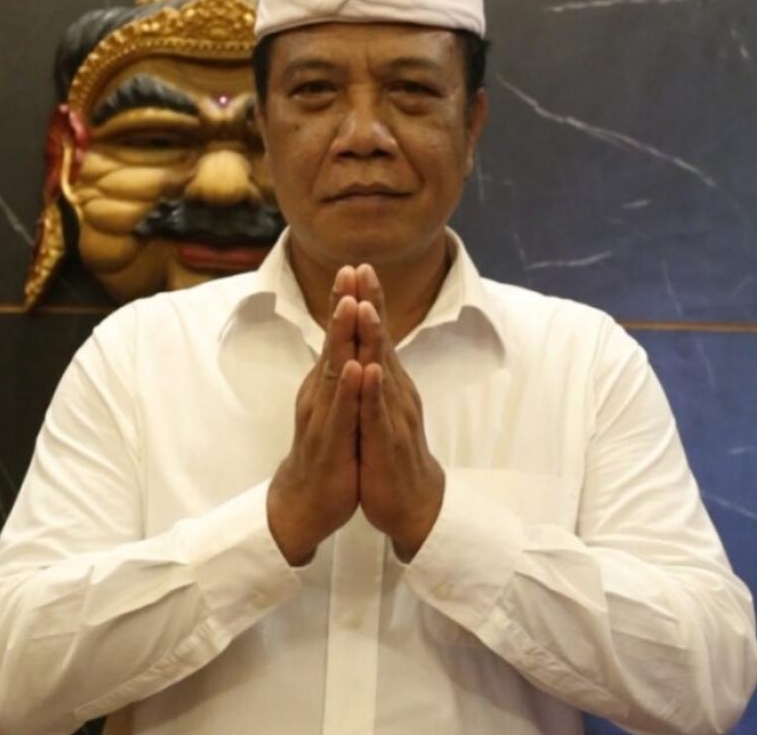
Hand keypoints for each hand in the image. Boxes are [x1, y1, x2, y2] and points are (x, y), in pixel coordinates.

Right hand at [267, 267, 360, 564]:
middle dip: (342, 304)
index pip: (338, 336)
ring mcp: (323, 416)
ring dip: (342, 336)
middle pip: (333, 342)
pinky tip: (358, 368)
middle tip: (349, 269)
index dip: (345, 302)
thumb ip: (338, 377)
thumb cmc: (325, 452)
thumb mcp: (334, 407)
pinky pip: (341, 412)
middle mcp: (321, 393)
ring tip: (350, 304)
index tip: (355, 268)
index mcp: (326, 384)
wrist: (304, 502)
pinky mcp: (330, 442)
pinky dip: (350, 389)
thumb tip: (345, 347)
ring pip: (335, 370)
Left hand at [354, 265, 444, 561]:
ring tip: (366, 307)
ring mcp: (393, 415)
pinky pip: (378, 414)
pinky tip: (368, 371)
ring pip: (382, 371)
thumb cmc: (390, 451)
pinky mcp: (387, 442)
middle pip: (382, 340)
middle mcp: (395, 391)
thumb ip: (376, 375)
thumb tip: (367, 345)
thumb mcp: (379, 405)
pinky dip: (373, 392)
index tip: (357, 266)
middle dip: (372, 303)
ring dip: (375, 338)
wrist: (410, 502)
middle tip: (363, 268)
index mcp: (388, 382)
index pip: (377, 333)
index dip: (369, 300)